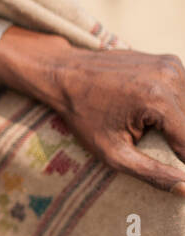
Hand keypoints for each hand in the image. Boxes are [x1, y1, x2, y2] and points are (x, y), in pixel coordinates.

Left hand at [40, 47, 184, 194]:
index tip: (177, 171)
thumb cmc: (82, 115)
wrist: (63, 73)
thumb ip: (152, 173)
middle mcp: (170, 78)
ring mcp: (171, 66)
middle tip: (153, 146)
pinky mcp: (169, 62)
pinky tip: (154, 113)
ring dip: (180, 124)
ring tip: (150, 130)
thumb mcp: (112, 152)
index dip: (184, 160)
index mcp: (159, 102)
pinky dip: (177, 107)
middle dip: (180, 141)